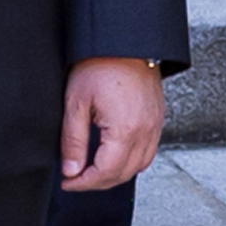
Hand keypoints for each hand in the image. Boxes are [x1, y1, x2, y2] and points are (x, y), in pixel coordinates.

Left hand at [60, 56, 165, 189]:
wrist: (124, 41)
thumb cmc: (100, 65)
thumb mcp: (76, 103)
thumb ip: (73, 141)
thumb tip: (71, 170)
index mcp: (125, 130)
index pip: (105, 173)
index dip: (84, 183)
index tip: (68, 182)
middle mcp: (145, 131)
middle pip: (123, 174)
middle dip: (97, 182)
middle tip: (76, 179)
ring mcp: (155, 125)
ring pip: (139, 166)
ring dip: (116, 174)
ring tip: (94, 170)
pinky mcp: (157, 118)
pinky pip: (148, 151)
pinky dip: (131, 160)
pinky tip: (115, 155)